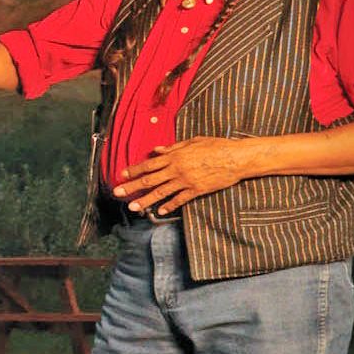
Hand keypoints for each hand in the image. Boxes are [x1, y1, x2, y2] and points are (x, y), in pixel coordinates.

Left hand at [112, 136, 249, 216]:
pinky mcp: (197, 190)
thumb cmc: (216, 146)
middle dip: (132, 187)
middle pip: (150, 179)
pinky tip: (158, 211)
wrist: (236, 157)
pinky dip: (168, 206)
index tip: (121, 175)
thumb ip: (173, 147)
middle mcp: (177, 169)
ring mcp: (186, 181)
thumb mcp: (193, 141)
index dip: (133, 170)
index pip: (149, 164)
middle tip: (117, 193)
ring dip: (145, 200)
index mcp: (175, 156)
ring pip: (161, 192)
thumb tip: (156, 150)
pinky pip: (179, 199)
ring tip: (133, 207)